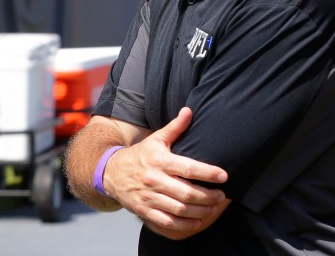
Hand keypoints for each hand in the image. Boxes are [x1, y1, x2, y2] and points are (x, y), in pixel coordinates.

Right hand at [106, 108, 228, 235]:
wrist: (110, 172)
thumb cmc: (140, 155)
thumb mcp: (155, 139)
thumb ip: (175, 127)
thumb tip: (189, 110)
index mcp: (159, 161)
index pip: (188, 167)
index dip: (208, 173)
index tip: (224, 176)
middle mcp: (154, 179)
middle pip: (187, 193)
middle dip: (208, 197)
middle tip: (221, 196)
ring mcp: (149, 197)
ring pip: (180, 209)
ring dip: (201, 211)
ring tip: (213, 208)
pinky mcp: (144, 211)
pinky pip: (168, 222)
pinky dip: (185, 225)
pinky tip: (197, 221)